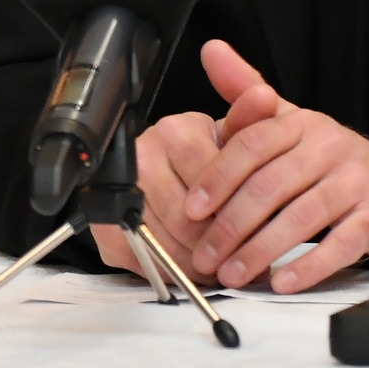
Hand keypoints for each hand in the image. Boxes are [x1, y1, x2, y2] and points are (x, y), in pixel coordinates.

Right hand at [90, 61, 290, 279]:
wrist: (160, 176)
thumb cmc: (204, 161)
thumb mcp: (233, 139)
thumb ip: (250, 123)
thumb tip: (263, 97)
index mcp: (175, 131)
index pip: (212, 184)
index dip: (235, 214)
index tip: (252, 228)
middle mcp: (141, 155)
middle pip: (188, 220)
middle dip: (216, 245)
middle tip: (235, 256)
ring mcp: (118, 190)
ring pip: (167, 244)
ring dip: (197, 263)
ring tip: (216, 265)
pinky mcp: (104, 224)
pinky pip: (143, 258)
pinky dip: (170, 270)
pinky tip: (186, 264)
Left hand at [180, 41, 368, 292]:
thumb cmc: (330, 159)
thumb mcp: (290, 121)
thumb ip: (246, 92)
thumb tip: (210, 50)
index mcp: (300, 124)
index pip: (250, 146)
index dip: (217, 178)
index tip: (191, 208)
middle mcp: (328, 147)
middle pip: (269, 186)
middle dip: (230, 226)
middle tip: (205, 254)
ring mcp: (354, 182)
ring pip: (299, 218)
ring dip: (260, 251)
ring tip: (233, 275)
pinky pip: (339, 245)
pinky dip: (309, 265)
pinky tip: (283, 281)